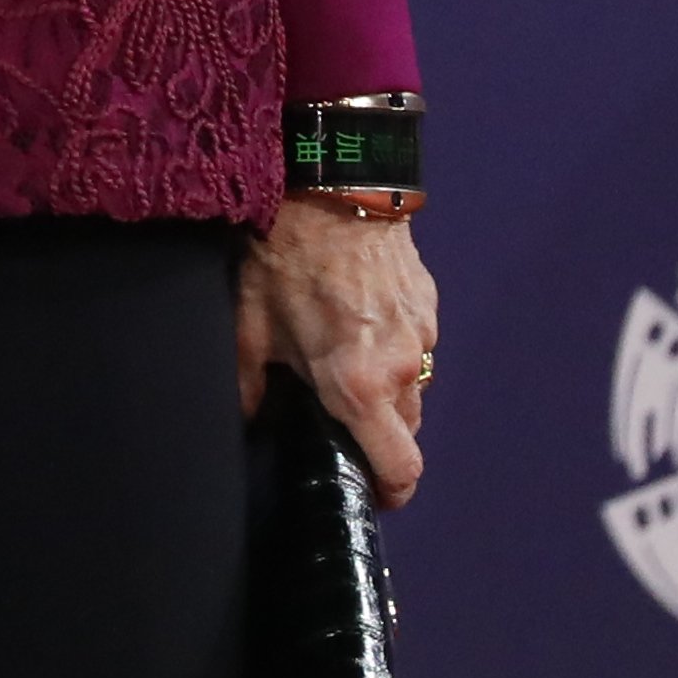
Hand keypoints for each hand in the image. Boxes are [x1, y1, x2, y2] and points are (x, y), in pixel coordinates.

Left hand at [236, 204, 440, 500]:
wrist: (331, 183)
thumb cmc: (284, 255)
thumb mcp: (248, 325)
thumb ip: (250, 387)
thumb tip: (252, 420)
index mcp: (358, 386)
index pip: (400, 469)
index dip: (389, 493)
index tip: (369, 495)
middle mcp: (402, 368)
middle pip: (406, 433)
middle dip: (378, 437)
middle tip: (339, 421)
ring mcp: (423, 333)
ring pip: (413, 389)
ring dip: (387, 393)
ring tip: (345, 365)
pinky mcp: (429, 303)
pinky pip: (418, 347)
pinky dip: (394, 351)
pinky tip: (359, 326)